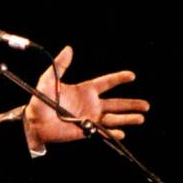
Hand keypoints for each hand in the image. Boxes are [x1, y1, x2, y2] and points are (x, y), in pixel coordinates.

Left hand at [22, 44, 148, 146]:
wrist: (35, 122)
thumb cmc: (41, 100)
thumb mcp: (49, 79)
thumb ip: (60, 65)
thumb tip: (69, 48)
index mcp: (86, 90)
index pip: (106, 83)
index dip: (119, 78)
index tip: (132, 75)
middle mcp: (91, 104)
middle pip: (116, 103)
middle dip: (131, 104)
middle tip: (147, 106)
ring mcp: (90, 118)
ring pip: (113, 119)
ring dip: (127, 119)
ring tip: (140, 118)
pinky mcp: (86, 131)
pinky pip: (103, 132)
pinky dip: (112, 133)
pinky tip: (121, 133)